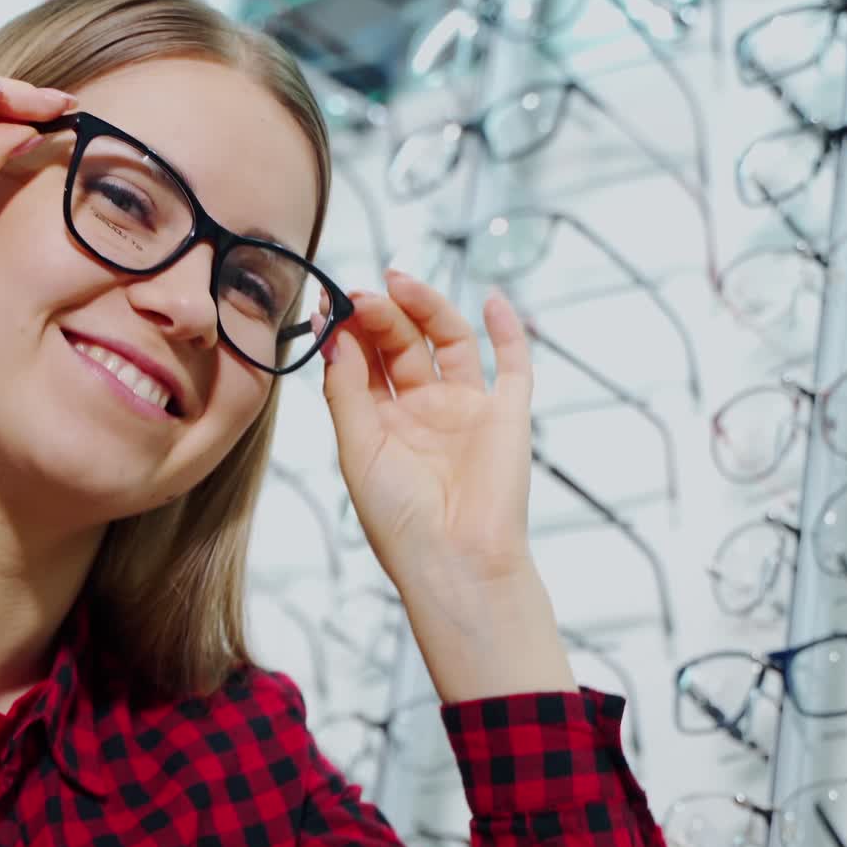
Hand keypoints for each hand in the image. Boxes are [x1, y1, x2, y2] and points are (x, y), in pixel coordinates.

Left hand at [322, 272, 572, 699]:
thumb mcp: (357, 450)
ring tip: (402, 284)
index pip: (363, 362)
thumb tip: (336, 333)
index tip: (333, 304)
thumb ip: (347, 390)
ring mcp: (466, 409)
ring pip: (449, 342)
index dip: (350, 331)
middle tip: (365, 296)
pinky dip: (508, 331)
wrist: (456, 562)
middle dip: (382, 317)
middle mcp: (422, 411)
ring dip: (428, 309)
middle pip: (402, 345)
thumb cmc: (399, 519)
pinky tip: (491, 300)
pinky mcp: (507, 415)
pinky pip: (513, 365)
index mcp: (380, 423)